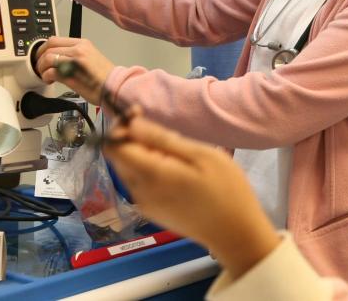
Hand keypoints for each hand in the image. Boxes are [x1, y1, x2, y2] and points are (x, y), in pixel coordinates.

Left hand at [33, 37, 115, 102]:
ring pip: (48, 58)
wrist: (115, 87)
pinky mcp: (72, 74)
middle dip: (40, 58)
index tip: (41, 56)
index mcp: (82, 44)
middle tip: (40, 67)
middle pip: (48, 47)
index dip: (43, 48)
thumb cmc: (104, 77)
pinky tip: (50, 81)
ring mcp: (75, 61)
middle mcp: (78, 49)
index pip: (54, 39)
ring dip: (42, 68)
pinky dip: (46, 76)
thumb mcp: (89, 57)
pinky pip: (51, 72)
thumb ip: (74, 55)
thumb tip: (57, 58)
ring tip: (45, 75)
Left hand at [103, 107, 281, 277]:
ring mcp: (144, 204)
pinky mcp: (151, 212)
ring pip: (128, 169)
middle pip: (118, 157)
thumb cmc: (226, 189)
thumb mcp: (200, 155)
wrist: (234, 233)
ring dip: (141, 155)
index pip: (112, 145)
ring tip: (175, 153)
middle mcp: (138, 191)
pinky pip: (139, 183)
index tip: (141, 114)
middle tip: (164, 132)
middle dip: (131, 138)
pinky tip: (175, 171)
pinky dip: (148, 170)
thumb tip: (130, 123)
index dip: (121, 126)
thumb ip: (162, 139)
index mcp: (150, 174)